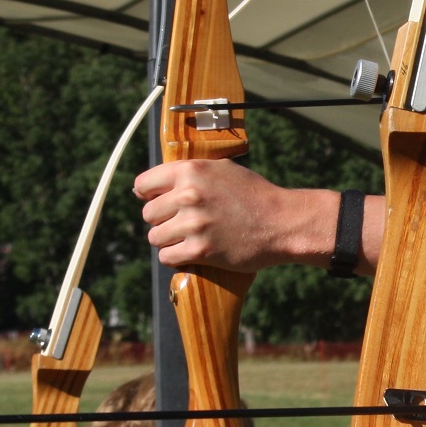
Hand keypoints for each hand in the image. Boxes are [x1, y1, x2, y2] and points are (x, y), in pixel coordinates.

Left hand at [134, 157, 323, 270]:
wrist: (282, 222)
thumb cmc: (254, 195)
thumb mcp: (222, 169)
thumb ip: (188, 174)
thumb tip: (145, 188)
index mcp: (190, 171)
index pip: (143, 185)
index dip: (148, 195)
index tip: (157, 202)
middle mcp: (188, 195)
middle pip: (148, 214)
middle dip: (162, 219)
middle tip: (182, 223)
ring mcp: (194, 224)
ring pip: (155, 237)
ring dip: (168, 240)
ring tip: (188, 238)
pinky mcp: (200, 250)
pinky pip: (167, 256)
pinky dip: (176, 257)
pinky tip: (191, 251)